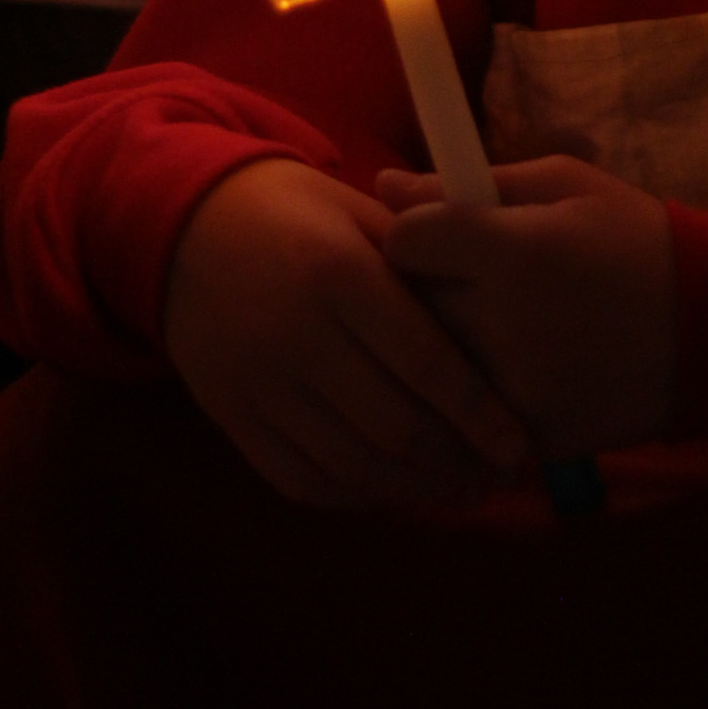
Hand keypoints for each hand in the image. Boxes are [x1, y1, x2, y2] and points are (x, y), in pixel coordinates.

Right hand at [162, 158, 532, 510]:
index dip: (480, 414)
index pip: (425, 363)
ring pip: (352, 465)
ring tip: (462, 489)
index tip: (519, 445)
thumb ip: (426, 262)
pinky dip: (358, 496)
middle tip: (501, 476)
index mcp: (340, 275)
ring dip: (417, 489)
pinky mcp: (232, 418)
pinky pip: (303, 481)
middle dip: (458, 462)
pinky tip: (397, 488)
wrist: (188, 227)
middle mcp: (297, 336)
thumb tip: (502, 319)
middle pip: (394, 426)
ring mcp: (259, 385)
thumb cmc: (299, 212)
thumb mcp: (362, 213)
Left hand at [378, 158, 675, 462]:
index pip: (404, 243)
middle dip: (421, 292)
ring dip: (440, 346)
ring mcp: (513, 394)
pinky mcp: (527, 440)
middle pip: (407, 309)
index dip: (411, 234)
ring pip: (429, 370)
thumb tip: (385, 186)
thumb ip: (469, 185)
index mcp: (513, 253)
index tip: (436, 235)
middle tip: (458, 281)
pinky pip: (465, 417)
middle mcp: (503, 328)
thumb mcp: (565, 185)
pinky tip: (506, 369)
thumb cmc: (635, 238)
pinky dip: (472, 396)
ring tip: (482, 324)